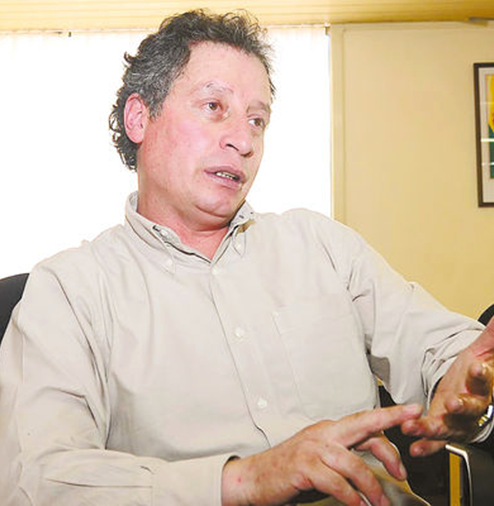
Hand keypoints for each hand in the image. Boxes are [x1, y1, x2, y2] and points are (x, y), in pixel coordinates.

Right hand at [221, 404, 422, 505]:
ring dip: (372, 487)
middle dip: (389, 432)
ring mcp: (312, 449)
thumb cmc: (289, 470)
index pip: (365, 420)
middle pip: (362, 426)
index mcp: (330, 430)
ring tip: (381, 505)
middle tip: (407, 453)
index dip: (390, 416)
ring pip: (353, 462)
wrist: (254, 477)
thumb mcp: (320, 459)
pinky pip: (335, 482)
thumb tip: (374, 471)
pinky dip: (350, 496)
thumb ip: (345, 459)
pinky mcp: (303, 467)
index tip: (412, 411)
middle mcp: (323, 434)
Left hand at [402, 317, 493, 455]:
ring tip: (417, 426)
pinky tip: (414, 446)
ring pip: (450, 426)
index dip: (481, 374)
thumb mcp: (481, 351)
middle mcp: (473, 405)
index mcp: (483, 385)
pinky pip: (436, 440)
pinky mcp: (444, 429)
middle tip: (451, 402)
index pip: (485, 378)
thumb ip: (490, 336)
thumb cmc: (473, 372)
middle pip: (471, 407)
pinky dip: (425, 444)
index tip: (477, 366)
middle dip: (461, 405)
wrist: (466, 390)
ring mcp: (458, 420)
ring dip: (433, 427)